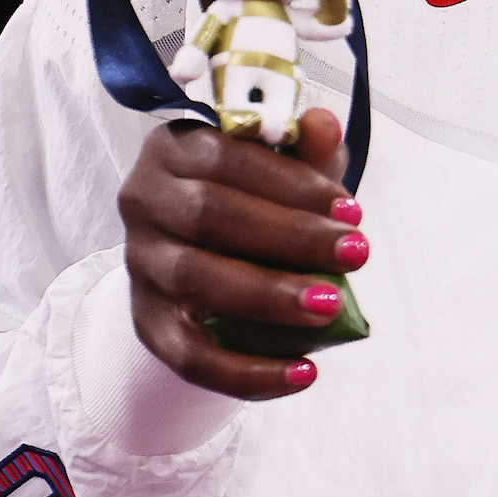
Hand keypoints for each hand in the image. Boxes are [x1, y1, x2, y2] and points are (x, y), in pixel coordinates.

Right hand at [118, 107, 368, 397]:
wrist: (210, 247)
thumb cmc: (257, 191)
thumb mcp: (285, 163)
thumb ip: (305, 145)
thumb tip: (324, 123)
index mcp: (175, 146)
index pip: (228, 158)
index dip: (294, 184)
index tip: (352, 211)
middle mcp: (145, 200)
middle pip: (211, 215)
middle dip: (291, 237)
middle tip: (357, 254)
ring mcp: (140, 263)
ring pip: (197, 279)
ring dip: (270, 296)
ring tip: (332, 306)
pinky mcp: (147, 321)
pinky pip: (189, 356)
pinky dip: (247, 371)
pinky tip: (303, 373)